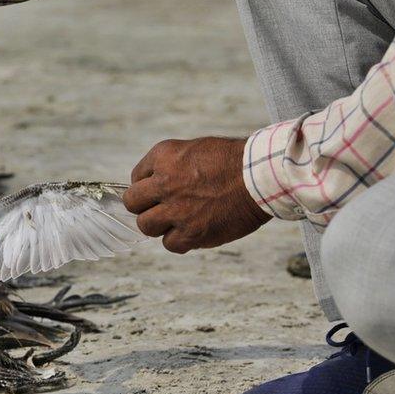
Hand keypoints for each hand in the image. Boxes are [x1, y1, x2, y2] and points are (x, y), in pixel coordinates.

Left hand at [123, 137, 270, 253]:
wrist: (261, 177)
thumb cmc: (233, 161)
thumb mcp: (194, 149)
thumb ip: (169, 166)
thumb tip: (152, 184)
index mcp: (164, 156)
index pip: (136, 177)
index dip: (147, 186)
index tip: (160, 190)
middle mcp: (164, 183)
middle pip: (132, 203)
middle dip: (144, 206)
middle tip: (162, 207)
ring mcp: (176, 210)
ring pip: (146, 226)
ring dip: (159, 225)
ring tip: (178, 220)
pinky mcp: (192, 233)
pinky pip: (170, 244)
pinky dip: (179, 241)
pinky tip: (192, 231)